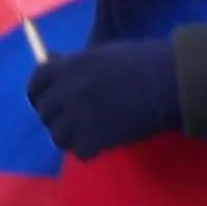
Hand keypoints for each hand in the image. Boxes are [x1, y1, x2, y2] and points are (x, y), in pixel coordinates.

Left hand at [25, 39, 182, 159]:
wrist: (170, 83)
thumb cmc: (144, 61)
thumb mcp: (104, 53)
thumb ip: (77, 64)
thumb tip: (57, 66)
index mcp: (70, 66)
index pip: (36, 81)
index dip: (37, 92)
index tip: (44, 98)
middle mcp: (67, 91)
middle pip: (44, 112)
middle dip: (55, 116)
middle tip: (71, 119)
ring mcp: (78, 117)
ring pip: (57, 136)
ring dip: (69, 136)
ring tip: (86, 134)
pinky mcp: (94, 140)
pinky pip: (79, 152)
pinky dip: (89, 149)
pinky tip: (102, 143)